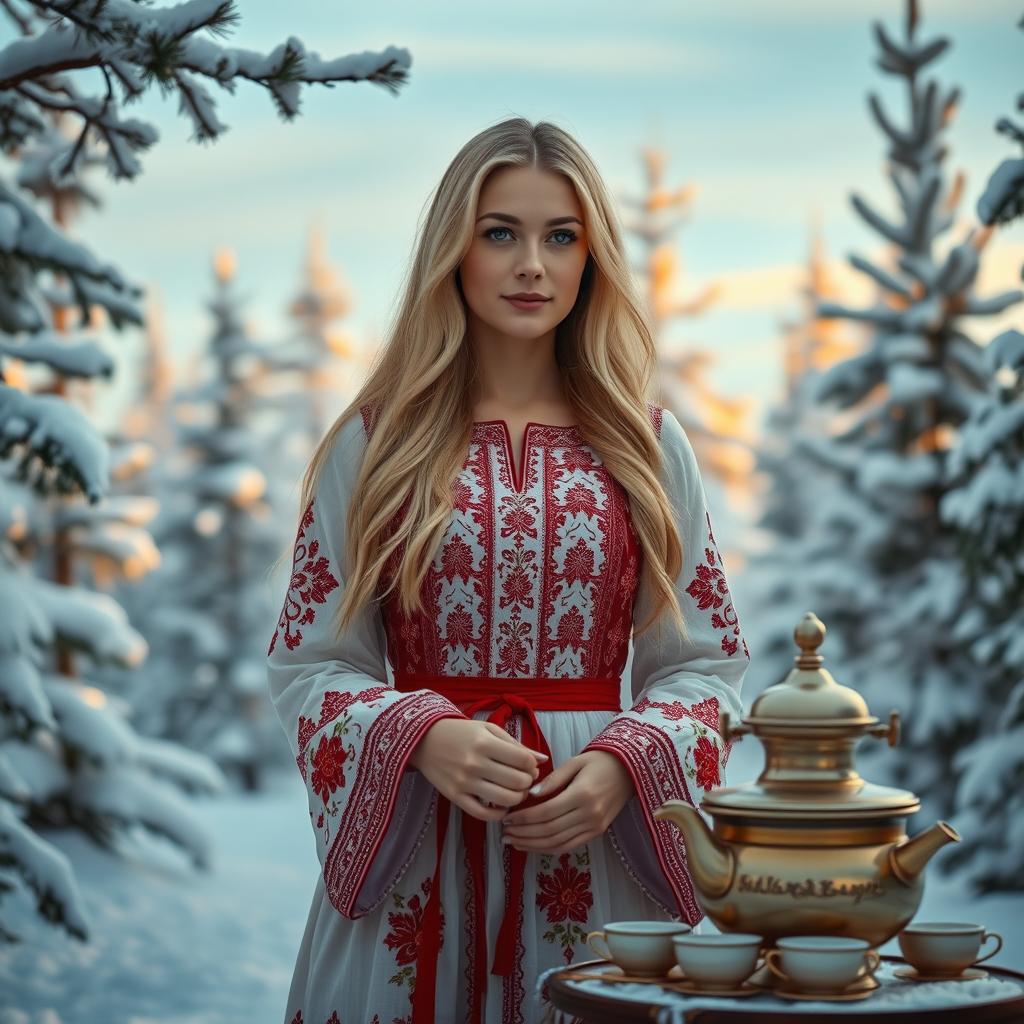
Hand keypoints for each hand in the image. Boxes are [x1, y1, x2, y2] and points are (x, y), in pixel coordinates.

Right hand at [409, 717, 548, 823]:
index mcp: (485, 743)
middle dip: (527, 782)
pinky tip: (502, 806)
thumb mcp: (489, 730)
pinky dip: (498, 814)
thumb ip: (516, 745)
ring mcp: (464, 782)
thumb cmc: (462, 733)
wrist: (425, 740)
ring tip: (515, 791)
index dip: (532, 765)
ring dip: (517, 798)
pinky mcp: (455, 797)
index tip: (529, 765)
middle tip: (524, 779)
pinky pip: (483, 815)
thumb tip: (542, 759)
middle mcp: (475, 763)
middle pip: (517, 782)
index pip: (523, 760)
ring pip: (505, 800)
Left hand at [500, 750, 635, 855]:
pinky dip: (549, 849)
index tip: (506, 818)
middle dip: (524, 834)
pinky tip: (534, 846)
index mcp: (582, 795)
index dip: (524, 818)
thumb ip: (553, 779)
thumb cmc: (599, 761)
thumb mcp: (575, 762)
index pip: (546, 813)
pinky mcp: (597, 833)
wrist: (629, 770)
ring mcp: (595, 827)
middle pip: (549, 831)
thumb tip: (530, 794)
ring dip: (533, 845)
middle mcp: (589, 815)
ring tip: (513, 842)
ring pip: (558, 843)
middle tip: (504, 834)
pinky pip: (570, 846)